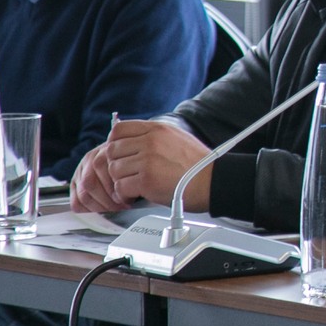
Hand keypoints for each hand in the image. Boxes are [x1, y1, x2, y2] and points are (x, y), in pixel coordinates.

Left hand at [76, 121, 212, 212]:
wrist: (213, 182)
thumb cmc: (197, 165)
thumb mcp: (176, 138)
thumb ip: (153, 137)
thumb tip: (130, 142)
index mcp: (157, 129)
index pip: (119, 131)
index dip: (115, 144)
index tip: (121, 156)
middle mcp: (151, 141)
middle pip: (112, 151)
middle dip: (117, 166)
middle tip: (127, 176)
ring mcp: (148, 160)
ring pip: (114, 170)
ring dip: (121, 182)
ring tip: (134, 187)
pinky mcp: (147, 180)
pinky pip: (121, 187)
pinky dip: (124, 195)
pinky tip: (135, 196)